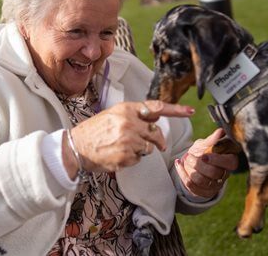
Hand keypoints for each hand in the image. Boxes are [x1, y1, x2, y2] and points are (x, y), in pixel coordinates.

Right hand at [68, 100, 194, 173]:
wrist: (77, 147)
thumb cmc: (96, 130)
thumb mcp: (115, 114)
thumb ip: (136, 115)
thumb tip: (156, 118)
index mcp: (127, 109)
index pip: (157, 107)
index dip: (176, 110)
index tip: (190, 111)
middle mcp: (129, 122)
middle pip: (157, 133)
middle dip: (157, 140)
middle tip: (155, 144)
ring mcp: (128, 140)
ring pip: (149, 147)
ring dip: (141, 150)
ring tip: (124, 147)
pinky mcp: (126, 156)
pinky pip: (139, 159)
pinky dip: (132, 159)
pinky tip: (119, 155)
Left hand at [175, 129, 238, 198]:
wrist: (192, 163)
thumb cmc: (202, 151)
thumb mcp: (205, 144)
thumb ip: (212, 139)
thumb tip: (221, 131)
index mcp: (229, 161)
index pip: (230, 163)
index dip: (216, 160)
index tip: (203, 155)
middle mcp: (224, 175)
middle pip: (213, 173)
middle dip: (198, 163)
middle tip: (190, 155)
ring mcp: (215, 186)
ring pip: (201, 180)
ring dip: (190, 168)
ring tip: (186, 159)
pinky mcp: (204, 193)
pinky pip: (191, 186)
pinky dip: (182, 173)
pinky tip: (179, 164)